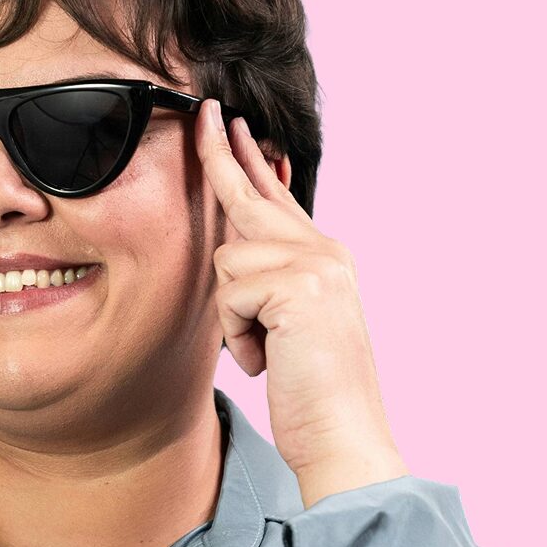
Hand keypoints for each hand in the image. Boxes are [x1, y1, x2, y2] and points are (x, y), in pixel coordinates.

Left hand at [195, 100, 407, 502]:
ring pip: (227, 261)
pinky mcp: (298, 288)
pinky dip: (238, 338)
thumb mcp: (288, 326)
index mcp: (326, 259)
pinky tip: (268, 362)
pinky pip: (229, 296)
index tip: (230, 125)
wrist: (344, 436)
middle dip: (220, 155)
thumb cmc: (313, 394)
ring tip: (267, 355)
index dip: (251, 161)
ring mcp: (316, 265)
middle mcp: (326, 252)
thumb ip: (269, 281)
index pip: (278, 199)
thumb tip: (232, 244)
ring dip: (234, 321)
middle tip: (201, 110)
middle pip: (251, 197)